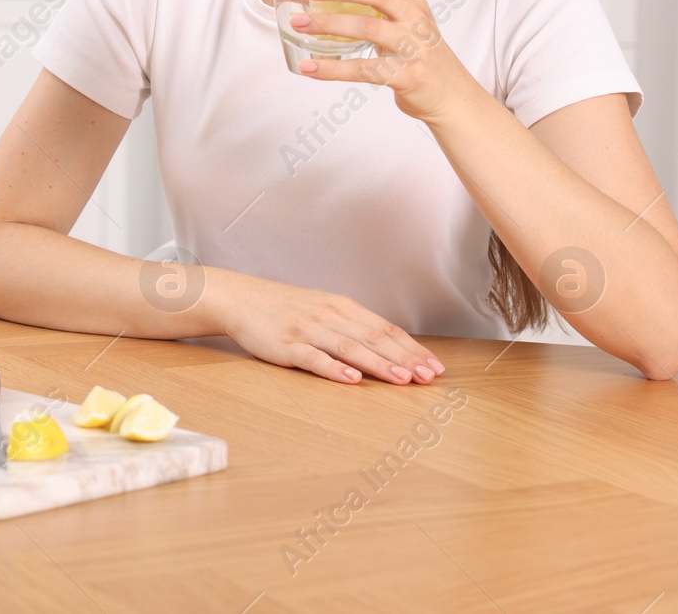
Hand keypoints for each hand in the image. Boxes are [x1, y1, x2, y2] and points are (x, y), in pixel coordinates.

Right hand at [213, 272, 443, 384]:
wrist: (242, 298)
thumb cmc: (286, 308)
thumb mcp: (323, 309)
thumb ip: (352, 326)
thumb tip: (388, 347)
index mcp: (342, 307)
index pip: (385, 329)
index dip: (412, 348)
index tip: (434, 366)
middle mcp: (329, 316)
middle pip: (374, 338)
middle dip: (405, 358)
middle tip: (429, 376)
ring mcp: (308, 330)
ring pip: (350, 348)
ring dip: (379, 364)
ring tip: (402, 379)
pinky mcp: (287, 345)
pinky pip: (314, 358)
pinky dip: (335, 368)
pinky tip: (352, 378)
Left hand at [287, 0, 478, 122]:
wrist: (453, 99)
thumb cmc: (424, 58)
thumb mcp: (413, 26)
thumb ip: (387, 8)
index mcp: (417, 6)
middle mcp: (417, 23)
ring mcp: (413, 49)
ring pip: (369, 28)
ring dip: (328, 23)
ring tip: (298, 23)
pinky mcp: (405, 76)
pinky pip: (363, 70)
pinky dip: (332, 69)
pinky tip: (308, 67)